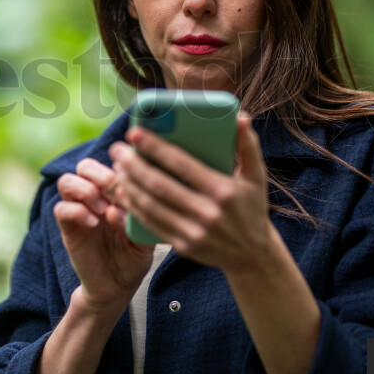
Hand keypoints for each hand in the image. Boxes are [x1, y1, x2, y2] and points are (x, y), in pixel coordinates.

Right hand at [54, 158, 153, 310]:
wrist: (117, 287)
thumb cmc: (133, 258)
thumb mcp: (144, 239)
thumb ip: (135, 220)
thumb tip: (119, 205)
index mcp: (114, 193)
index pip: (110, 164)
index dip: (120, 169)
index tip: (134, 184)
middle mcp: (95, 197)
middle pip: (84, 166)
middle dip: (98, 174)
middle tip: (113, 191)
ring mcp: (79, 211)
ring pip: (66, 181)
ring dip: (84, 190)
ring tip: (102, 210)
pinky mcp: (68, 229)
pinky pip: (60, 209)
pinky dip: (76, 211)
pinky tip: (93, 224)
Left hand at [109, 113, 271, 273]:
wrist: (253, 255)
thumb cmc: (252, 207)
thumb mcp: (257, 176)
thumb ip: (248, 145)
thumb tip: (240, 118)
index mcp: (223, 190)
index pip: (181, 164)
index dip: (155, 147)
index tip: (135, 132)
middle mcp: (207, 213)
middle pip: (160, 185)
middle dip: (133, 164)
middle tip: (117, 149)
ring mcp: (194, 232)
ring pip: (151, 205)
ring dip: (129, 185)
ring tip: (118, 167)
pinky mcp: (183, 246)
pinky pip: (151, 224)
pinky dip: (134, 207)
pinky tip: (123, 192)